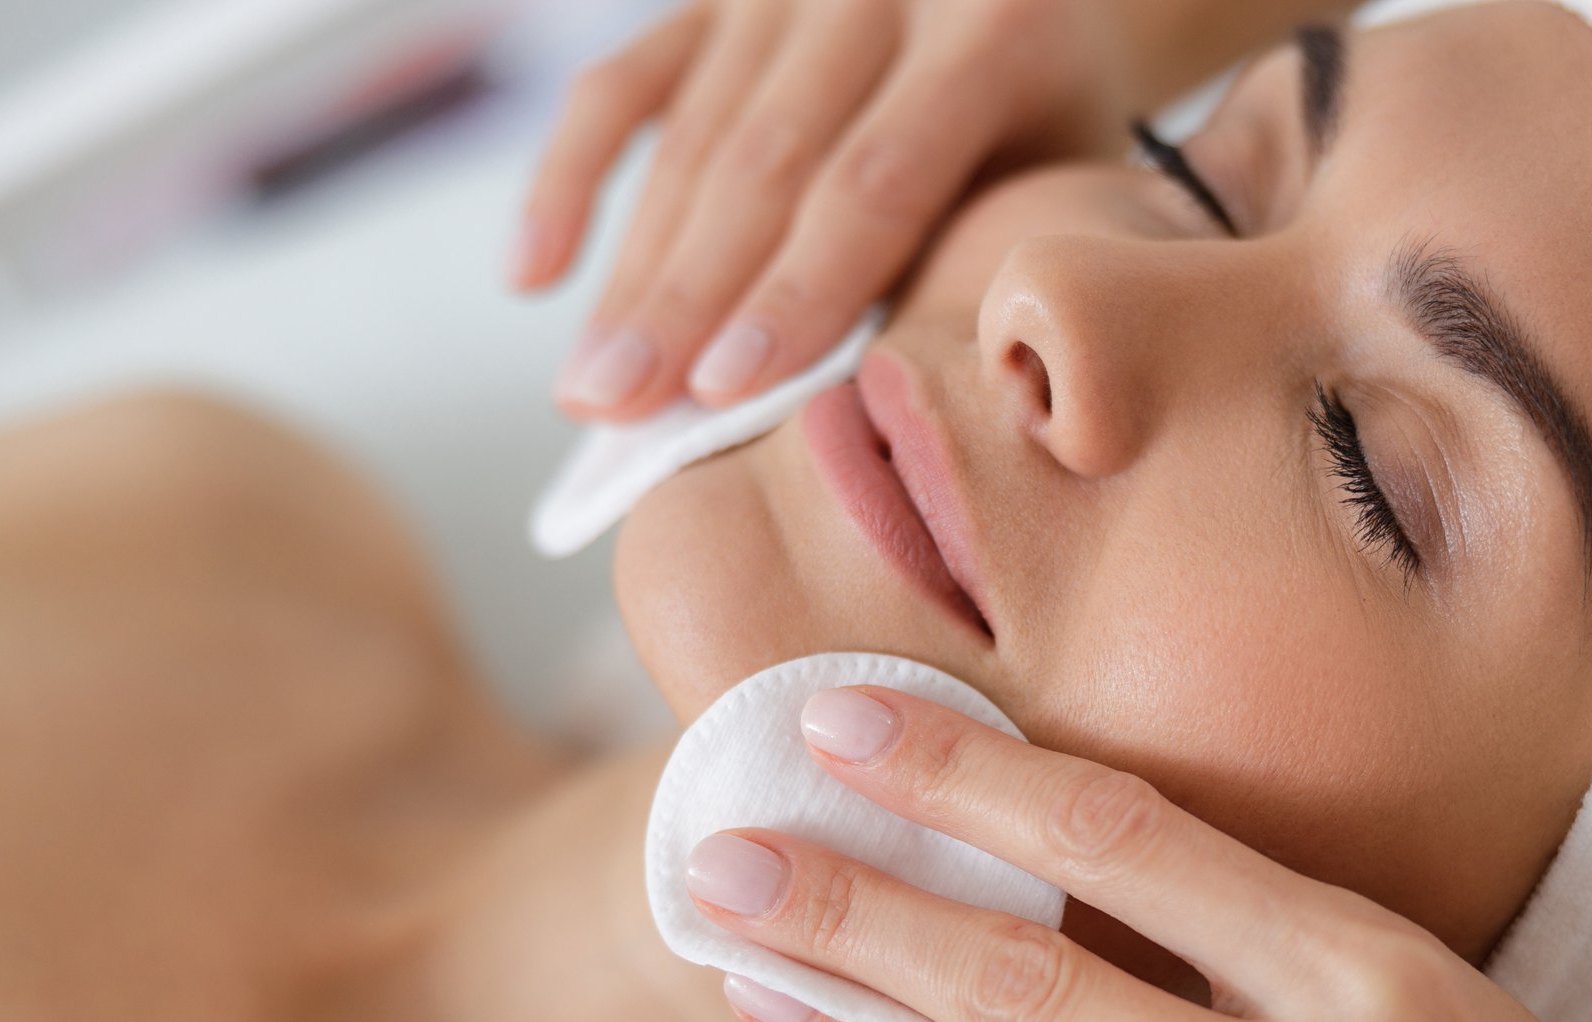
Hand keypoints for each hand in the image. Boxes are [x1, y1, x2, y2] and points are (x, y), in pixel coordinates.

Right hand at [512, 0, 1142, 419]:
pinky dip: (570, 177)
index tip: (720, 392)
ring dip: (630, 274)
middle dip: (683, 301)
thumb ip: (971, 255)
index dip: (794, 292)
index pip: (872, 183)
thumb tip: (856, 405)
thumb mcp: (1059, 173)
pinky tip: (533, 276)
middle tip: (619, 414)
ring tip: (588, 391)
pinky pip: (625, 85)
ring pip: (688, 140)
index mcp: (991, 29)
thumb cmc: (1056, 122)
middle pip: (762, 167)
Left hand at [680, 686, 1591, 1021]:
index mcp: (1377, 976)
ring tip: (750, 981)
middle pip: (1027, 976)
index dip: (960, 773)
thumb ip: (1263, 954)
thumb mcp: (1443, 1007)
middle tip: (720, 856)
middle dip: (851, 908)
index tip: (841, 723)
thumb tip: (1055, 882)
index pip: (1122, 836)